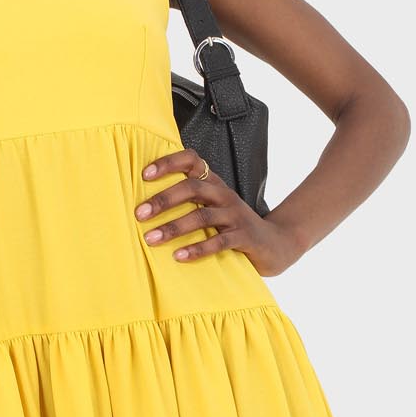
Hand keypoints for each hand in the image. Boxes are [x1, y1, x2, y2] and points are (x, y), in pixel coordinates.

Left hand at [134, 148, 300, 277]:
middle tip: (140, 214)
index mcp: (213, 184)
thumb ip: (188, 202)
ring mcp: (235, 215)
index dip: (168, 163)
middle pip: (192, 188)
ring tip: (151, 238)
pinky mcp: (244, 237)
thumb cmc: (233, 226)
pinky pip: (219, 242)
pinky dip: (198, 249)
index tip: (144, 174)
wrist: (275, 244)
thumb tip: (144, 206)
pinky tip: (179, 256)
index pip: (192, 160)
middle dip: (164, 200)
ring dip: (174, 227)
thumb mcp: (212, 208)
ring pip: (202, 216)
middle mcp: (224, 195)